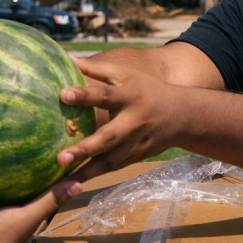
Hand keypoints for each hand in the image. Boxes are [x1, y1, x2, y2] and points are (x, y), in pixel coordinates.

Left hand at [56, 57, 179, 181]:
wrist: (181, 115)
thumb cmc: (146, 89)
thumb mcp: (127, 74)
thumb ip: (98, 68)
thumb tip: (67, 59)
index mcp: (129, 96)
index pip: (105, 95)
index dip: (84, 95)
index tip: (62, 94)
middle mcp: (133, 121)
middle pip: (109, 137)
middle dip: (85, 148)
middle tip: (60, 157)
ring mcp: (136, 143)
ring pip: (110, 160)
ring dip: (87, 171)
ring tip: (62, 182)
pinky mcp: (135, 157)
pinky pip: (112, 168)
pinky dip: (93, 176)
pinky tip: (72, 184)